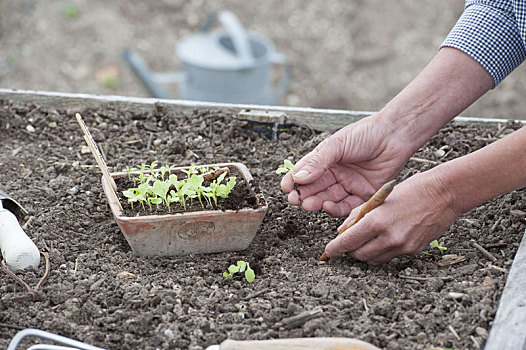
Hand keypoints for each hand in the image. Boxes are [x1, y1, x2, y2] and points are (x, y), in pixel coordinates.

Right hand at [281, 114, 413, 216]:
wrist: (395, 136)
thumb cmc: (366, 134)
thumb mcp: (337, 145)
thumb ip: (317, 162)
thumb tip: (298, 177)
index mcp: (326, 160)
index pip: (305, 173)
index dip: (294, 181)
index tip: (286, 188)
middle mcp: (336, 174)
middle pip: (316, 189)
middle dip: (304, 195)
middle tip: (295, 201)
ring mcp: (349, 185)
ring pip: (329, 199)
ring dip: (317, 203)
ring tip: (309, 205)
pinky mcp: (364, 195)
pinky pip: (348, 207)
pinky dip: (337, 210)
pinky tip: (328, 207)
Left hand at [324, 170, 459, 263]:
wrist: (444, 194)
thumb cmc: (411, 190)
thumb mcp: (379, 198)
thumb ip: (358, 215)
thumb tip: (342, 231)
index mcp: (377, 221)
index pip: (348, 241)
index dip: (335, 249)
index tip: (328, 252)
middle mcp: (389, 237)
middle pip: (358, 255)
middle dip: (349, 250)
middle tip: (347, 242)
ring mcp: (402, 246)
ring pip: (373, 259)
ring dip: (364, 252)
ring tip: (365, 240)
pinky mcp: (413, 251)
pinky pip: (389, 257)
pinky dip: (381, 251)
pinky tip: (382, 239)